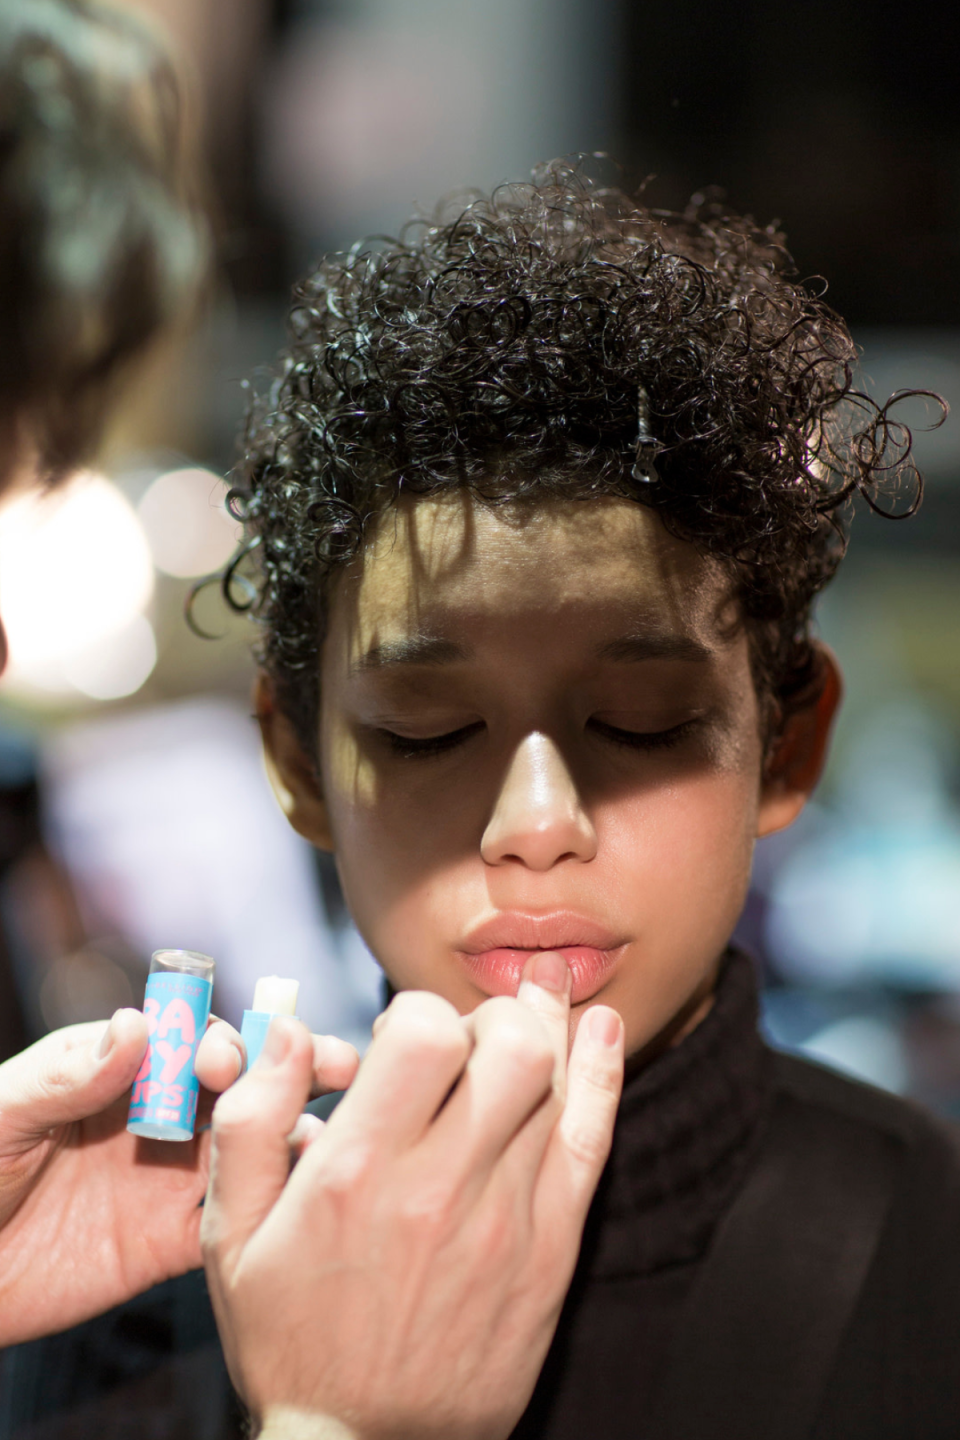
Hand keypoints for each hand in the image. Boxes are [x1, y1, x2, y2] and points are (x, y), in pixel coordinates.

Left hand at [0, 1009, 358, 1344]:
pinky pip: (233, 1221)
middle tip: (334, 1063)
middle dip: (290, 1068)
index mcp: (122, 1069)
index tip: (228, 1061)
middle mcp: (160, 1114)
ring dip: (296, 1133)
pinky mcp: (171, 1241)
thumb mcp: (4, 1114)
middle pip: (240, 1082)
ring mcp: (170, 1176)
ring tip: (333, 1140)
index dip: (219, 1042)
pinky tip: (306, 1204)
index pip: (188, 1040)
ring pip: (253, 1146)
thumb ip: (69, 1074)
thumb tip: (138, 1024)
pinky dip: (273, 1209)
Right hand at [201, 953, 624, 1439]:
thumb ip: (252, 1121)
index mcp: (357, 1172)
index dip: (418, 1010)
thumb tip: (289, 1031)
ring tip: (537, 998)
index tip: (404, 1036)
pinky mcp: (551, 1252)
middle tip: (469, 1034)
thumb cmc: (291, 1339)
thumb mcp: (231, 1237)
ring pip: (555, 1082)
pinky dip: (601, 1075)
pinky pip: (591, 1142)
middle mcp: (440, 1186)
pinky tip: (599, 1029)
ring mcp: (506, 1219)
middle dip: (491, 1014)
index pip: (424, 1032)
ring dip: (546, 1026)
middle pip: (509, 1045)